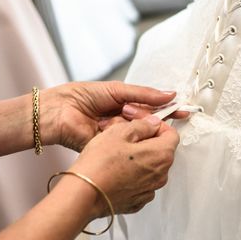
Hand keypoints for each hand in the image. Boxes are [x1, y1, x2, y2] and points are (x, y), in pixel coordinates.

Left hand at [41, 81, 180, 151]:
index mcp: (126, 107)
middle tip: (131, 111)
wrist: (57, 112)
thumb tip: (169, 94)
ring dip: (130, 124)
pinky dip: (119, 134)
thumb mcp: (116, 90)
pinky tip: (107, 126)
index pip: (153, 110)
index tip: (183, 111)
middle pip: (147, 123)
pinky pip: (124, 143)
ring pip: (137, 133)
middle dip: (147, 118)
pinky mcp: (111, 149)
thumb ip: (144, 94)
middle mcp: (125, 123)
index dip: (168, 110)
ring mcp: (118, 136)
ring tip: (113, 116)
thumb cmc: (81, 96)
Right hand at [68, 115, 179, 217]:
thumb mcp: (120, 132)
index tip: (142, 122)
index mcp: (161, 155)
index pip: (171, 133)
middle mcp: (161, 175)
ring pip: (150, 166)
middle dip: (146, 140)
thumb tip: (151, 124)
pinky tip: (115, 169)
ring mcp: (149, 190)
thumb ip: (143, 125)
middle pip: (161, 150)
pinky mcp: (137, 200)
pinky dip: (132, 174)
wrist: (84, 194)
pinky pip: (140, 182)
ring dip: (138, 157)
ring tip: (117, 153)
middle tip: (126, 135)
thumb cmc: (100, 165)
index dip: (156, 124)